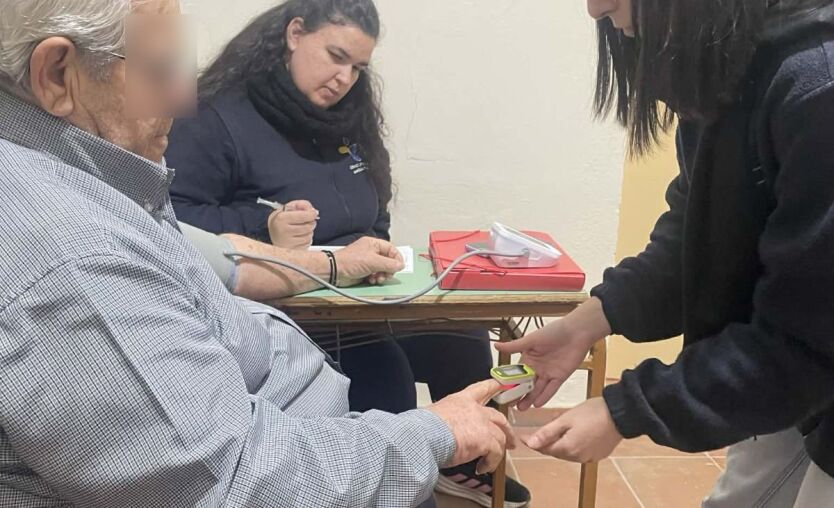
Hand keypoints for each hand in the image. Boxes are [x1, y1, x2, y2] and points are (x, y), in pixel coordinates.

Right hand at [267, 200, 318, 249]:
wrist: (271, 234)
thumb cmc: (281, 220)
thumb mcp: (288, 207)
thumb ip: (301, 205)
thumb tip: (313, 211)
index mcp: (281, 219)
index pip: (303, 216)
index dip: (312, 214)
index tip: (313, 213)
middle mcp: (284, 231)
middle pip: (308, 226)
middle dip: (311, 222)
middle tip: (306, 221)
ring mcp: (288, 243)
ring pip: (309, 236)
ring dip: (308, 232)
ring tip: (301, 229)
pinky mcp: (292, 251)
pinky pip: (307, 244)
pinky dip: (306, 240)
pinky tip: (299, 237)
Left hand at [334, 237, 403, 286]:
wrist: (335, 271)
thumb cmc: (350, 261)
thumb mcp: (373, 261)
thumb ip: (389, 264)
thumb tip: (401, 265)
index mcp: (374, 244)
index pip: (392, 250)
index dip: (397, 259)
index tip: (399, 267)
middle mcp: (372, 252)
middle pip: (388, 261)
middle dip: (388, 269)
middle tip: (386, 275)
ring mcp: (368, 262)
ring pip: (383, 270)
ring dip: (382, 275)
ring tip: (377, 278)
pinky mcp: (364, 271)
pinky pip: (376, 275)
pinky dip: (376, 279)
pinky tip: (371, 280)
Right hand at [428, 380, 516, 473]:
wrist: (425, 435)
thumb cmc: (424, 426)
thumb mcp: (436, 414)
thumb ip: (446, 418)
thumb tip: (443, 427)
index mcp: (462, 400)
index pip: (482, 389)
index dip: (494, 386)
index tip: (502, 384)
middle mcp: (476, 410)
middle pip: (499, 417)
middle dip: (506, 429)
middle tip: (509, 440)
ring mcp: (483, 424)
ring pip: (501, 437)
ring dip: (499, 450)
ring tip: (493, 462)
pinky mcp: (487, 441)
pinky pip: (496, 453)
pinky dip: (491, 463)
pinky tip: (482, 468)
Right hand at [494, 298, 610, 409]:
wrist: (576, 332)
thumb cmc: (554, 331)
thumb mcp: (531, 339)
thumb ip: (514, 346)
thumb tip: (496, 346)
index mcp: (528, 358)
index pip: (516, 374)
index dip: (509, 383)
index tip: (501, 392)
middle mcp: (537, 368)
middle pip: (526, 384)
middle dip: (518, 394)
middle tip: (510, 404)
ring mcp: (548, 373)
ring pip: (537, 389)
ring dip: (530, 398)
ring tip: (521, 408)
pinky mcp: (560, 377)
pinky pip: (551, 389)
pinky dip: (544, 396)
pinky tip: (537, 404)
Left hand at [523, 398, 622, 462]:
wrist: (620, 414)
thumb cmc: (593, 412)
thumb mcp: (566, 419)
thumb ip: (547, 432)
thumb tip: (530, 443)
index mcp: (567, 449)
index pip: (543, 448)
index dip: (532, 442)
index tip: (523, 437)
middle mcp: (577, 457)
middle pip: (555, 451)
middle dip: (547, 441)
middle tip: (543, 427)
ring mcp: (589, 457)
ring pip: (567, 452)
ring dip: (561, 442)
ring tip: (561, 426)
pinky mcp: (598, 454)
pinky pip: (580, 451)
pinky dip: (574, 443)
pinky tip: (576, 432)